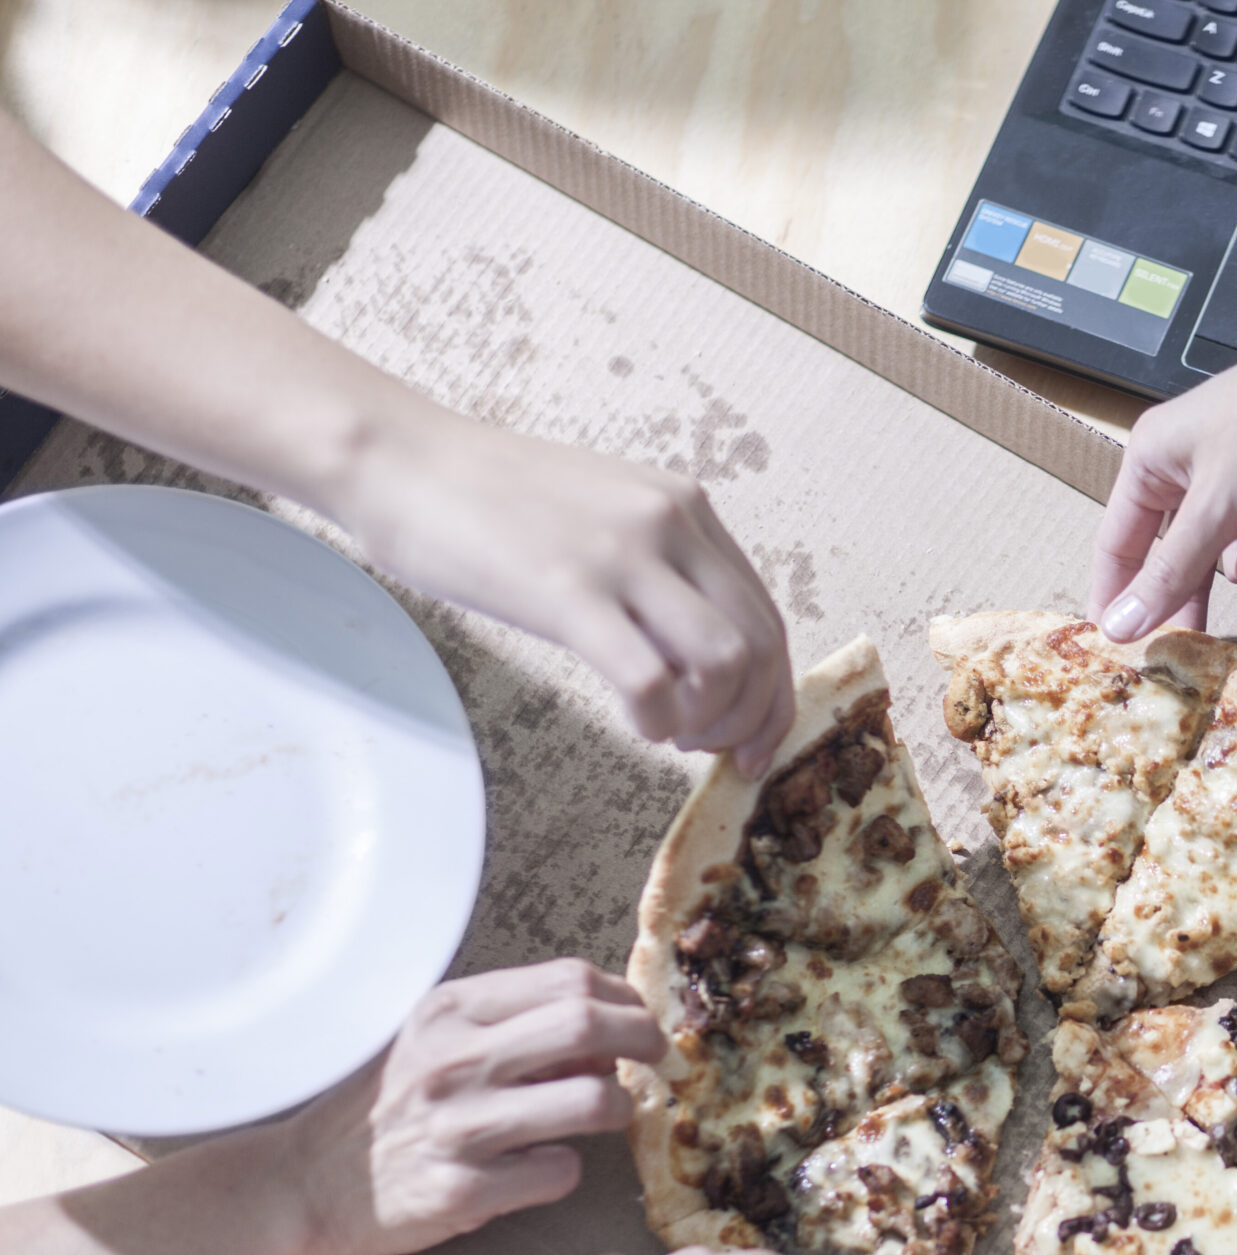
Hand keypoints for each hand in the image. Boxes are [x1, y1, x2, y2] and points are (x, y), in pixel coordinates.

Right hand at [295, 960, 662, 1254]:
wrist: (305, 1185)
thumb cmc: (387, 1108)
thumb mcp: (436, 1042)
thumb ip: (514, 1025)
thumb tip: (605, 1034)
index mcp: (451, 1011)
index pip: (570, 980)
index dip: (624, 999)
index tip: (639, 1020)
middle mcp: (454, 1061)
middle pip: (589, 1026)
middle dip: (646, 1041)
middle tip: (658, 1060)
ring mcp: (459, 1127)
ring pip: (593, 1103)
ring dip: (619, 1110)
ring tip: (608, 1117)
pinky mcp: (462, 1190)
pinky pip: (560, 1172)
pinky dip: (567, 1171)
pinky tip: (542, 1169)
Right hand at [335, 408, 795, 773]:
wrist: (401, 460)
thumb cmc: (491, 498)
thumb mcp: (607, 513)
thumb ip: (662, 567)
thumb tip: (699, 651)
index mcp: (686, 508)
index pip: (766, 617)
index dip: (771, 693)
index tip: (752, 739)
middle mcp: (670, 524)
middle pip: (759, 646)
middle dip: (747, 717)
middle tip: (707, 748)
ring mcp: (622, 556)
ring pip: (725, 663)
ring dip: (708, 720)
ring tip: (669, 733)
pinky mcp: (568, 592)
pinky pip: (652, 681)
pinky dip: (659, 720)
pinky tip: (638, 724)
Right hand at [1091, 323, 1236, 640]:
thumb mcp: (1214, 506)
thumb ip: (1170, 572)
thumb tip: (1120, 624)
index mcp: (1155, 462)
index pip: (1121, 543)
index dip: (1118, 595)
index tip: (1116, 646)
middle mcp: (1194, 474)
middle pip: (1184, 559)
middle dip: (1202, 595)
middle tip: (1199, 648)